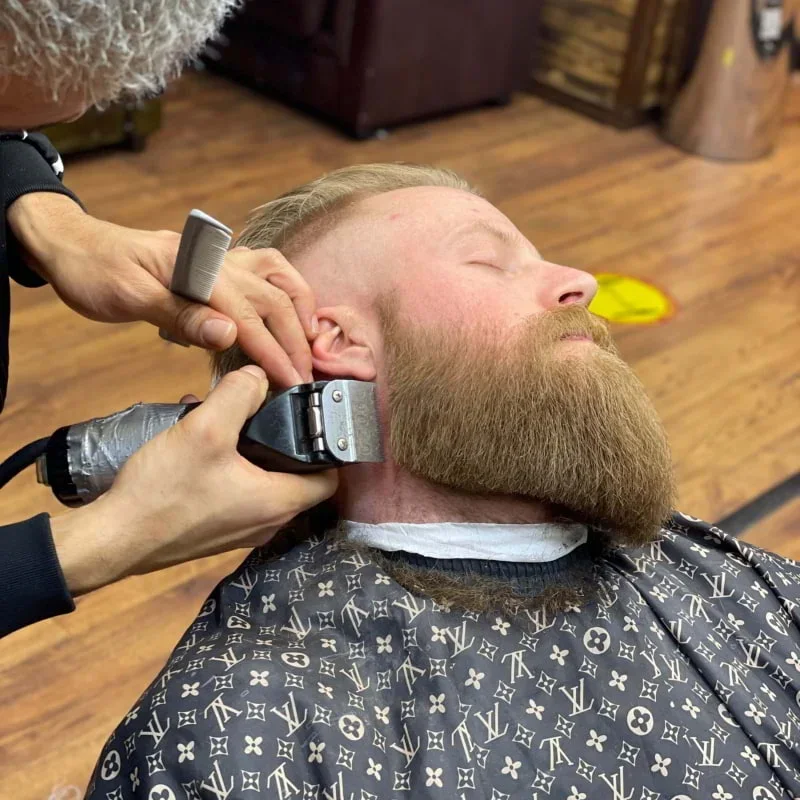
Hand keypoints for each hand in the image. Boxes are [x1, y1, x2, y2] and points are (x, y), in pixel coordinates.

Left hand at [7, 193, 316, 386]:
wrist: (72, 244)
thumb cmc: (93, 272)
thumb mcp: (129, 297)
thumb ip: (181, 315)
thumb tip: (230, 333)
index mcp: (197, 267)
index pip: (248, 315)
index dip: (273, 351)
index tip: (292, 381)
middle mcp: (216, 258)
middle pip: (273, 298)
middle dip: (295, 340)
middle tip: (306, 377)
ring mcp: (218, 258)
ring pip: (277, 275)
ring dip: (299, 306)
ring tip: (310, 339)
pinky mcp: (215, 265)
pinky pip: (262, 272)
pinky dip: (283, 290)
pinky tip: (287, 310)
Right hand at [49, 366, 337, 593]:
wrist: (113, 539)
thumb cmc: (163, 490)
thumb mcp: (206, 428)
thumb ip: (240, 394)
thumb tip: (259, 375)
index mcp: (279, 503)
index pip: (330, 478)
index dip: (328, 448)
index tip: (312, 421)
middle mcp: (267, 523)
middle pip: (296, 477)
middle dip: (284, 443)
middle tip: (265, 414)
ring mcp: (240, 531)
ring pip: (264, 484)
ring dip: (252, 453)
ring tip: (227, 423)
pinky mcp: (216, 532)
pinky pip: (236, 495)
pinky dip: (229, 469)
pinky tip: (202, 447)